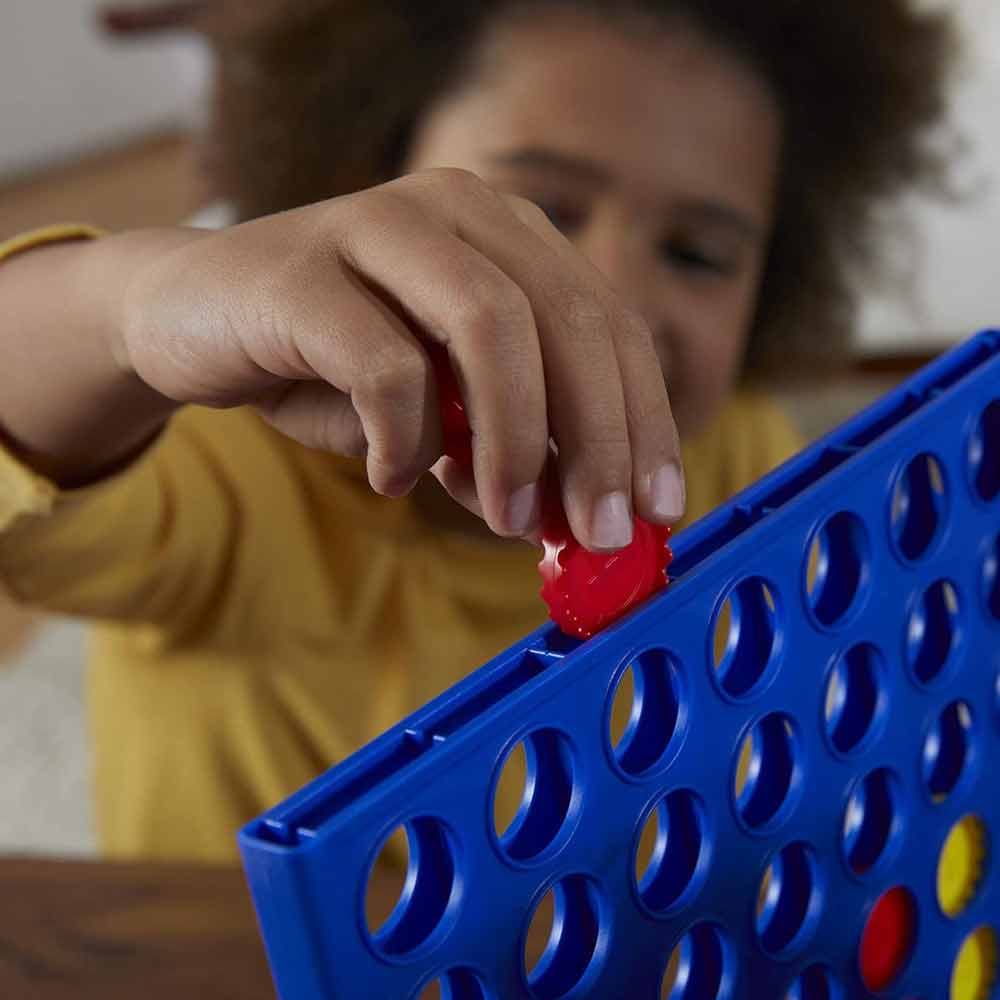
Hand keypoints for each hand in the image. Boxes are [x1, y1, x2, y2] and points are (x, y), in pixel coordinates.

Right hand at [117, 169, 683, 549]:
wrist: (192, 318)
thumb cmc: (333, 365)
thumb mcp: (442, 413)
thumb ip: (508, 448)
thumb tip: (578, 519)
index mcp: (507, 234)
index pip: (610, 323)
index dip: (646, 419)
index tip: (660, 508)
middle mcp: (455, 209)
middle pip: (568, 320)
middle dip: (599, 441)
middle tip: (601, 534)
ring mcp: (376, 225)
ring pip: (489, 325)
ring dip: (514, 441)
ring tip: (505, 517)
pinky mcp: (300, 272)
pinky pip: (386, 367)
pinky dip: (404, 440)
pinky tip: (390, 476)